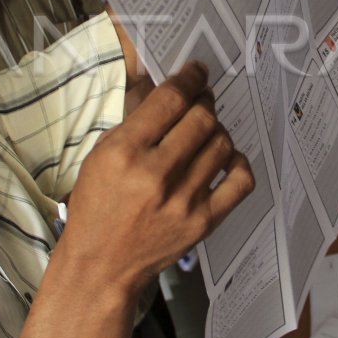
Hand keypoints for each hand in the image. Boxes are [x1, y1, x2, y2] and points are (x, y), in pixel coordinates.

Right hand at [66, 62, 253, 295]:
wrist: (101, 266)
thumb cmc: (97, 207)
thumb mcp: (100, 156)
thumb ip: (136, 122)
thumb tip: (168, 88)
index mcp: (124, 153)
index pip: (170, 100)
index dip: (189, 78)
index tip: (196, 72)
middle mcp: (156, 175)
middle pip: (202, 118)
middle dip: (205, 100)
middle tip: (202, 99)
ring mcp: (183, 200)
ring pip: (221, 143)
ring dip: (218, 129)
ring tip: (207, 129)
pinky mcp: (203, 222)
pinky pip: (240, 180)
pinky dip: (237, 161)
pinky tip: (225, 158)